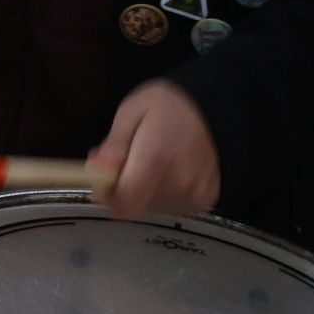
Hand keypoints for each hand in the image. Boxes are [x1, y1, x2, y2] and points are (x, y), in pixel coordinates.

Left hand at [88, 79, 220, 217]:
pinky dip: (163, 194)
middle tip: (125, 162)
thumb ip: (113, 145)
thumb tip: (96, 171)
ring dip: (143, 191)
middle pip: (135, 207)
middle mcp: (177, 184)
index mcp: (155, 160)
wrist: (217, 108)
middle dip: (123, 188)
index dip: (107, 195)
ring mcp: (194, 195)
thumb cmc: (170, 105)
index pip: (123, 204)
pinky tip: (168, 171)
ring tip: (150, 162)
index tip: (103, 178)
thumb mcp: (131, 112)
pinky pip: (172, 207)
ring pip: (152, 208)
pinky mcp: (205, 201)